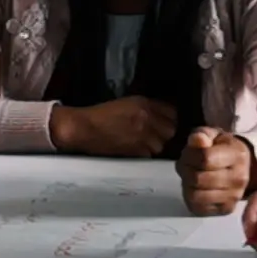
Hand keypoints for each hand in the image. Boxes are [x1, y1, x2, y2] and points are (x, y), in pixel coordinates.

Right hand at [50, 97, 175, 157]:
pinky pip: (149, 154)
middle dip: (165, 132)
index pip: (172, 111)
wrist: (84, 128)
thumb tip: (160, 115)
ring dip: (155, 144)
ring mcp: (143, 136)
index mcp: (144, 104)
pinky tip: (136, 148)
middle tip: (155, 134)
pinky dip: (145, 152)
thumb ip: (145, 108)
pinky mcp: (136, 151)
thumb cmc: (101, 114)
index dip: (169, 118)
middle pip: (171, 130)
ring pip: (161, 144)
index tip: (164, 121)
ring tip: (144, 142)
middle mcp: (147, 119)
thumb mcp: (126, 103)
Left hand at [177, 127, 256, 215]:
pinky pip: (198, 208)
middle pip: (197, 179)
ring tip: (191, 176)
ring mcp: (234, 196)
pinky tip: (196, 188)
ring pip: (195, 196)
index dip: (189, 156)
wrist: (242, 166)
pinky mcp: (226, 209)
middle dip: (185, 170)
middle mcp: (239, 178)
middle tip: (186, 165)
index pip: (204, 159)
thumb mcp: (213, 135)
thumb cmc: (223, 148)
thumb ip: (202, 135)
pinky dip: (191, 199)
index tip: (188, 154)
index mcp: (237, 155)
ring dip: (186, 185)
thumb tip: (197, 140)